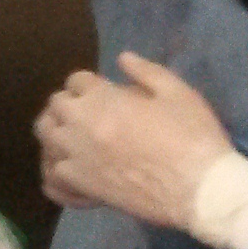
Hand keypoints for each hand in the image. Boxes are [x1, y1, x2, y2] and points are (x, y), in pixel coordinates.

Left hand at [34, 52, 232, 229]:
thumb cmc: (194, 138)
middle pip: (56, 105)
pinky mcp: (81, 185)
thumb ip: (146, 71)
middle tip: (90, 113)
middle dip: (71, 103)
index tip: (103, 92)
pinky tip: (71, 171)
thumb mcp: (178, 93)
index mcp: (101, 99)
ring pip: (45, 136)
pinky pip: (51, 177)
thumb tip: (123, 58)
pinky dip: (56, 173)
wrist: (202, 190)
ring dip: (56, 131)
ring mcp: (76, 156)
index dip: (90, 84)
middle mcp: (79, 124)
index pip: (77, 80)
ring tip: (74, 137)